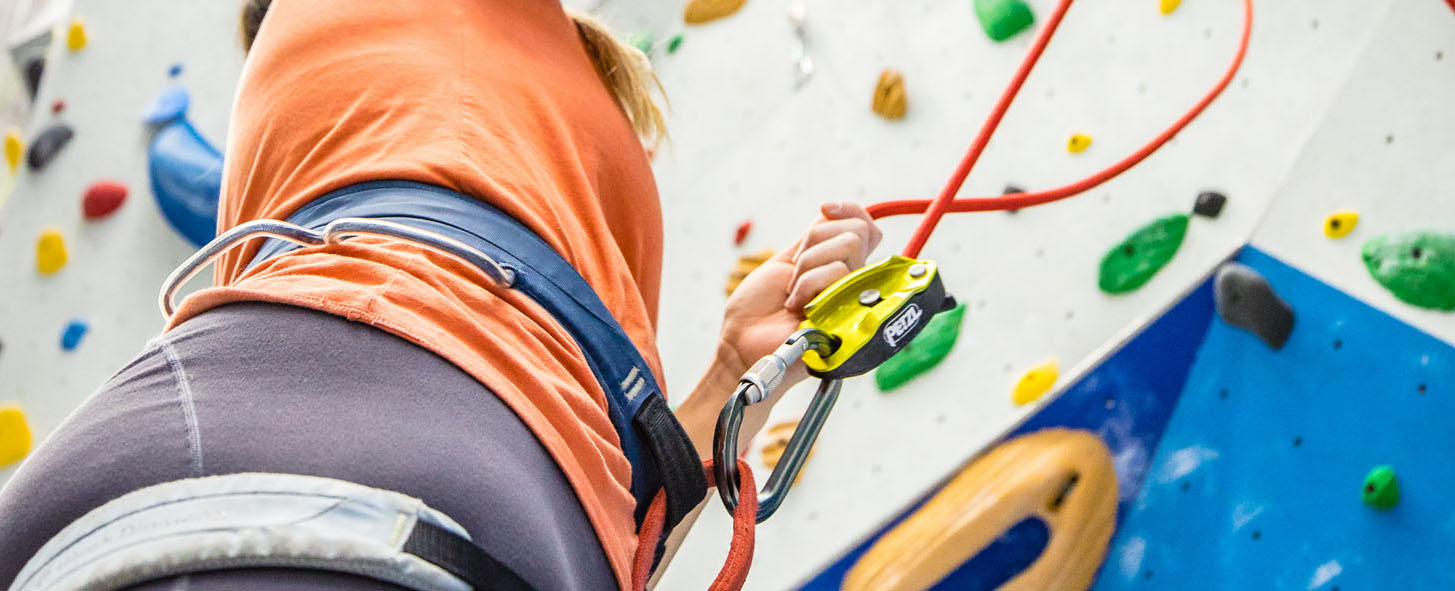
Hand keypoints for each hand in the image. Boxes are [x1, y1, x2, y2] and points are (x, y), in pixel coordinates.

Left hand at [717, 202, 883, 377]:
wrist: (741, 341)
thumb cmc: (758, 308)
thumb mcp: (785, 261)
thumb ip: (813, 239)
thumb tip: (831, 212)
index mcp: (839, 268)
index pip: (866, 228)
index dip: (850, 210)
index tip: (824, 208)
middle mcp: (852, 283)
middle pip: (857, 231)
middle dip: (815, 241)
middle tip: (795, 271)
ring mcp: (854, 298)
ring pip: (849, 247)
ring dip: (807, 265)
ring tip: (793, 293)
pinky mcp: (851, 314)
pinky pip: (839, 274)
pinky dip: (807, 283)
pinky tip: (795, 305)